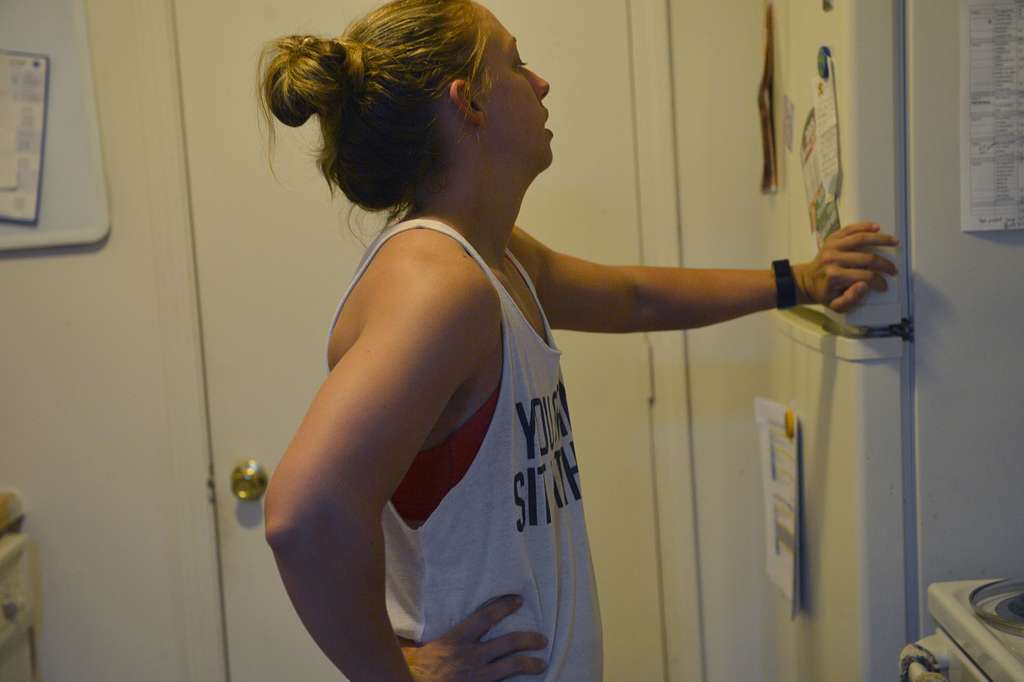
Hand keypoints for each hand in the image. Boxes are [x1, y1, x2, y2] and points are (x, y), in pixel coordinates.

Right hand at [397, 594, 547, 680]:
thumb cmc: (410, 672)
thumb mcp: (411, 650)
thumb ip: (415, 638)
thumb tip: (405, 623)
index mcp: (455, 641)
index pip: (485, 616)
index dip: (503, 606)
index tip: (518, 600)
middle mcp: (470, 656)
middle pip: (508, 642)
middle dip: (528, 639)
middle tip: (542, 639)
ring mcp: (477, 677)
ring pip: (511, 666)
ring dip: (530, 663)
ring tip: (541, 663)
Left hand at [793, 222, 899, 312]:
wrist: (807, 281)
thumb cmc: (823, 293)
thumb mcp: (835, 305)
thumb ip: (850, 300)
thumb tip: (864, 286)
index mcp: (834, 275)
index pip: (865, 276)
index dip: (878, 282)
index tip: (884, 286)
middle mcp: (832, 259)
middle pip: (867, 258)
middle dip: (884, 265)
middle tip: (893, 270)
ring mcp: (831, 246)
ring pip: (861, 239)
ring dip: (881, 239)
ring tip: (894, 242)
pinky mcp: (831, 238)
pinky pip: (850, 229)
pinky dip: (865, 226)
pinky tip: (877, 227)